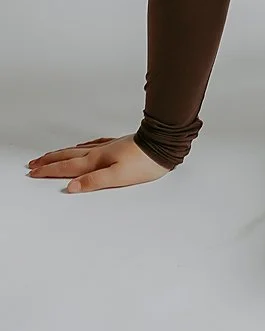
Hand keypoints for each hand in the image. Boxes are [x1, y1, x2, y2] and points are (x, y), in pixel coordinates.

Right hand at [25, 135, 170, 191]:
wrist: (164, 144)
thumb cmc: (145, 162)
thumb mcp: (119, 176)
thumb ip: (94, 182)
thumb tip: (72, 187)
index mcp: (97, 160)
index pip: (67, 167)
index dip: (49, 171)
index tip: (33, 172)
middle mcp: (100, 151)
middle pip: (68, 156)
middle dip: (49, 161)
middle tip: (33, 164)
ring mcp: (109, 146)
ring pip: (78, 149)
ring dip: (61, 153)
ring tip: (49, 155)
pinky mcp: (118, 144)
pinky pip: (92, 145)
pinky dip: (81, 147)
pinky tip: (82, 146)